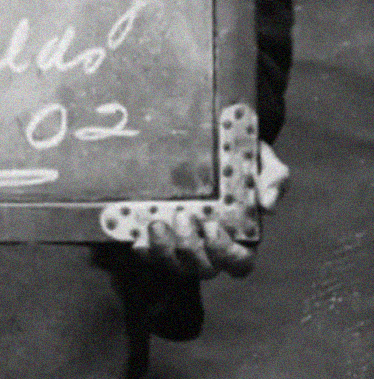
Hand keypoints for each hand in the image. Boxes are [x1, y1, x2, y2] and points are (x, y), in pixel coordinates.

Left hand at [137, 142, 289, 279]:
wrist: (209, 142)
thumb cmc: (240, 159)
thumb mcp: (261, 161)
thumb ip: (274, 179)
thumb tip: (268, 204)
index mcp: (240, 237)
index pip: (240, 263)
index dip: (227, 254)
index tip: (215, 227)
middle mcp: (210, 248)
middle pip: (204, 268)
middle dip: (191, 248)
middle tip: (183, 216)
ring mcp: (183, 245)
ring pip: (175, 265)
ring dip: (164, 250)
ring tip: (157, 223)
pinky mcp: (158, 238)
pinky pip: (149, 255)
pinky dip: (143, 249)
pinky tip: (137, 234)